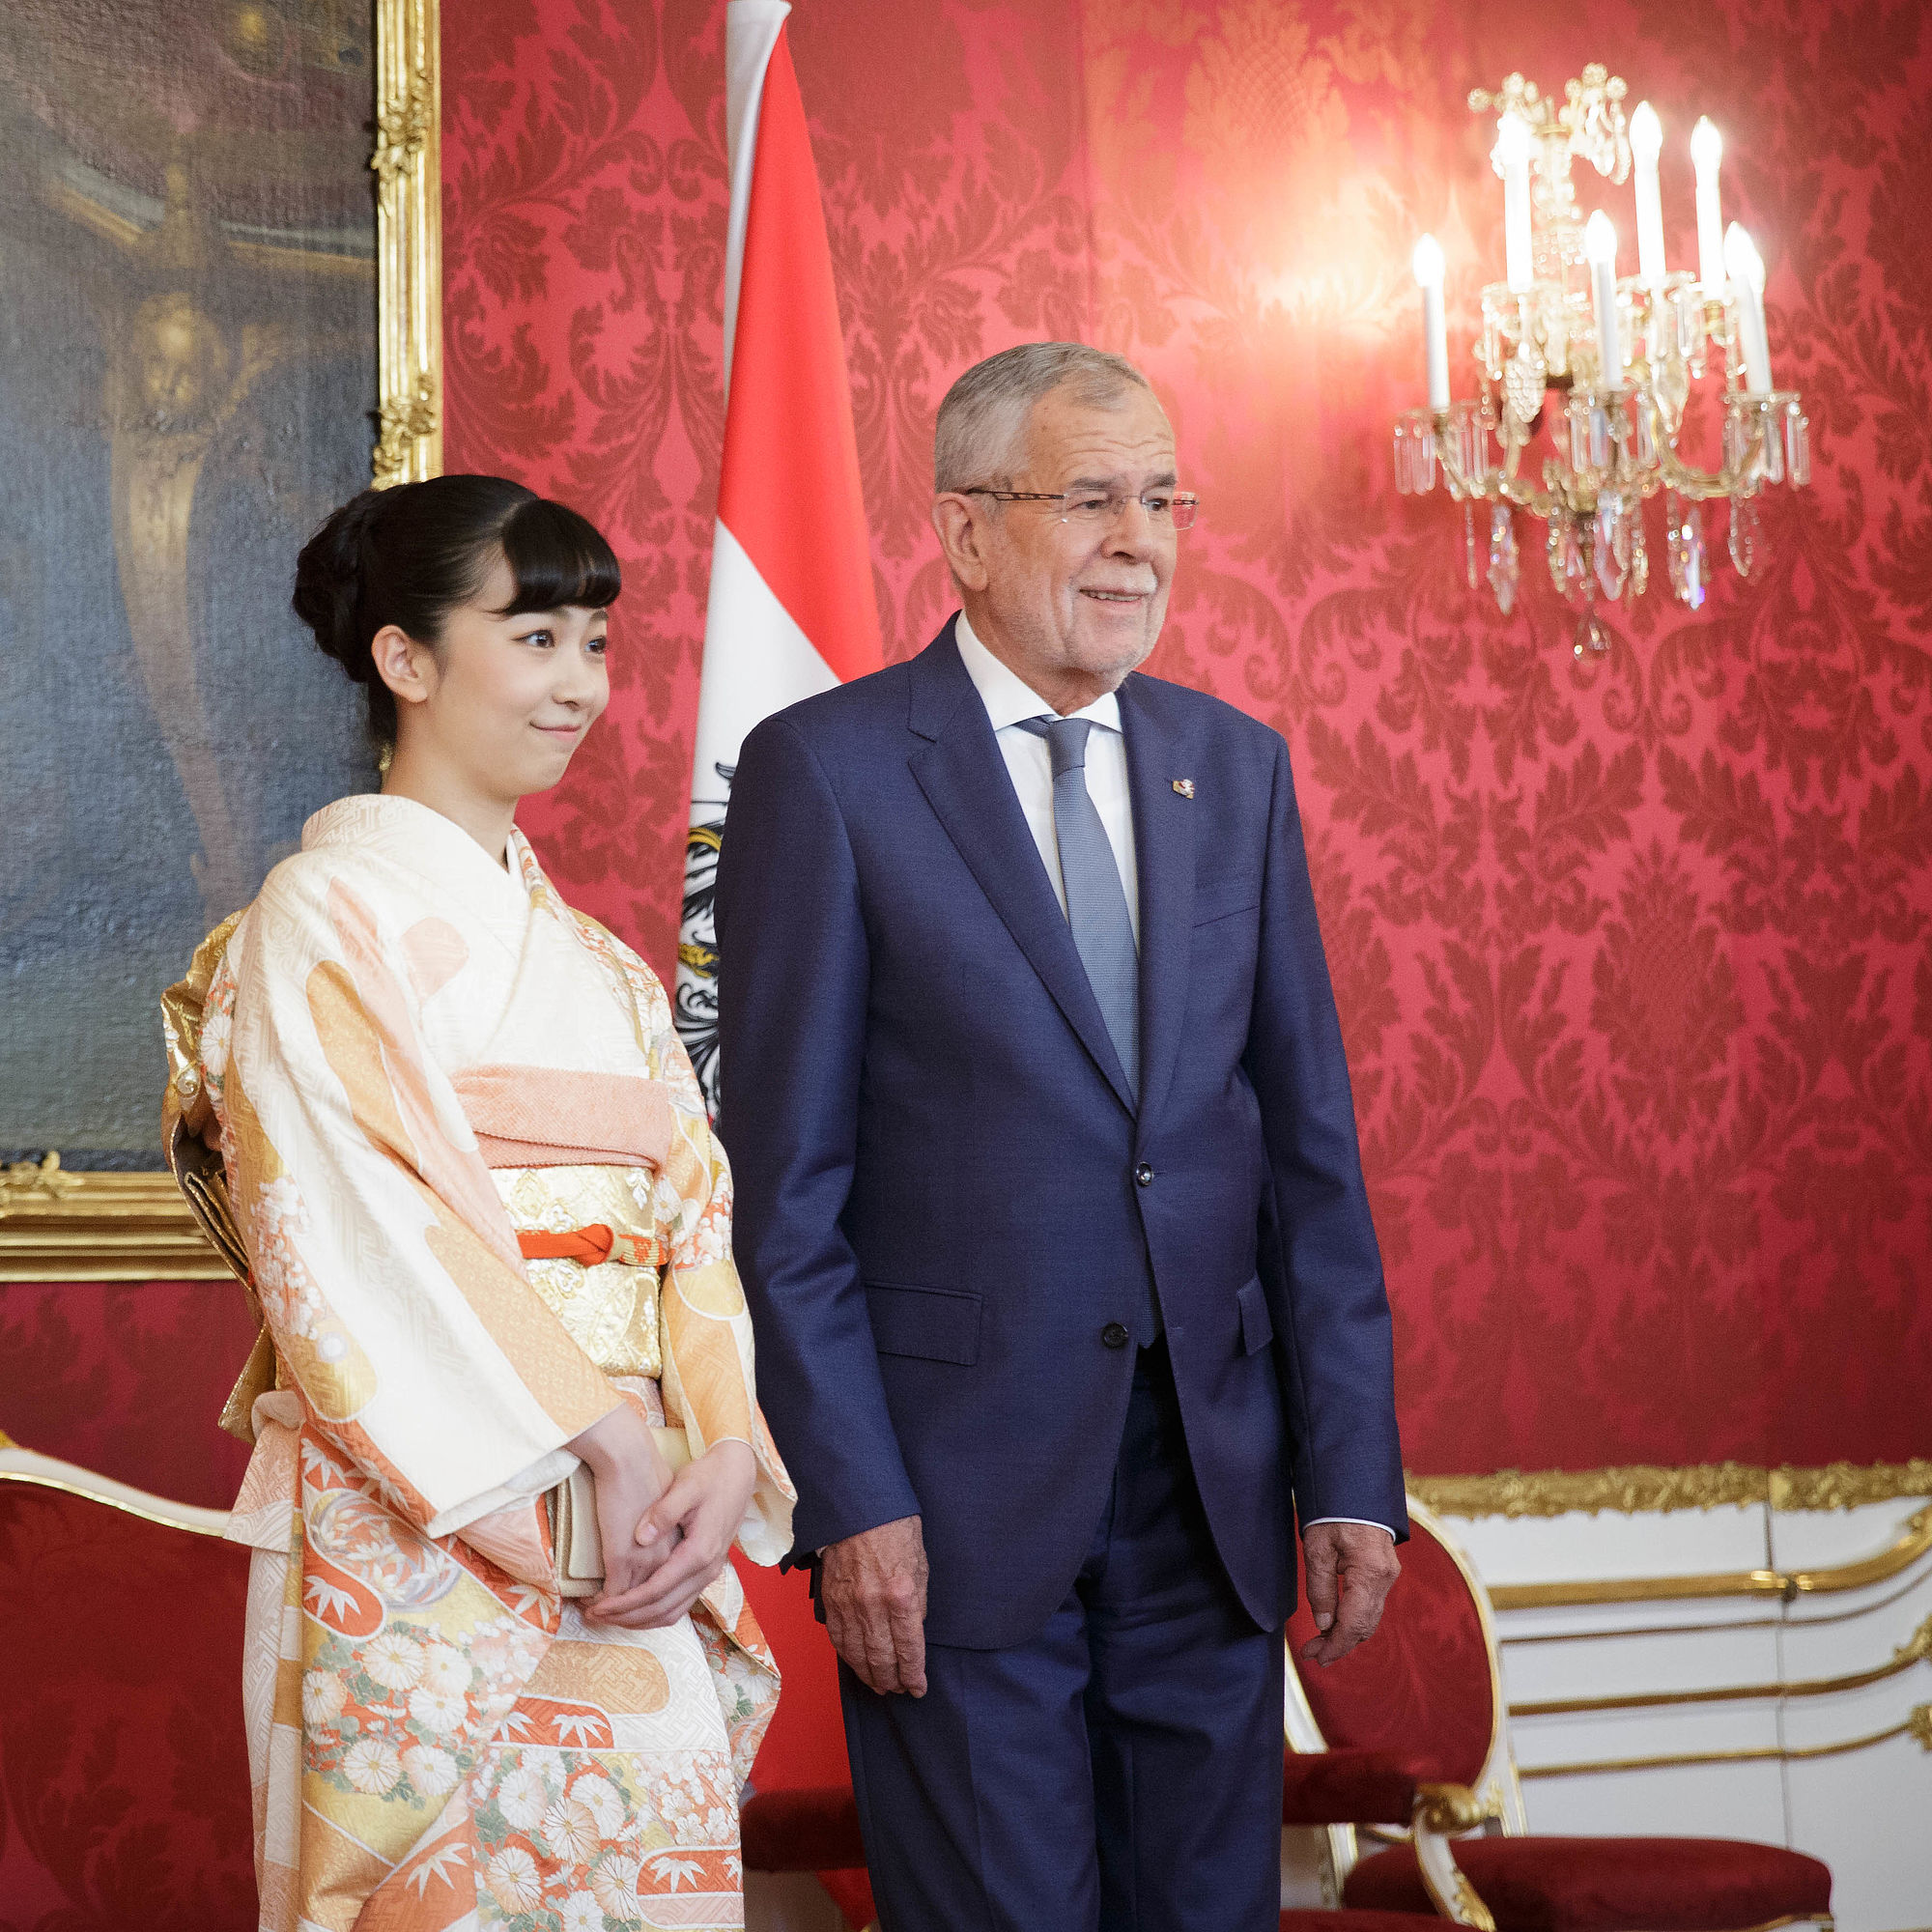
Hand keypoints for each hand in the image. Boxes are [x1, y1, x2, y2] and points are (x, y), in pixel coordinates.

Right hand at [567, 1404, 675, 1601]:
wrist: (628, 1458)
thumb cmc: (643, 1474)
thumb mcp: (664, 1505)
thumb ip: (662, 1529)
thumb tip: (648, 1542)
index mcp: (678, 1545)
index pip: (666, 1588)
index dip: (646, 1603)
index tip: (626, 1607)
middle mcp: (665, 1557)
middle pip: (650, 1603)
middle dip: (626, 1616)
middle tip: (604, 1616)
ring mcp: (645, 1559)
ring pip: (630, 1603)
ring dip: (610, 1613)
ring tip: (591, 1612)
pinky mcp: (622, 1557)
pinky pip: (612, 1595)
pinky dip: (599, 1603)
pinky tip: (586, 1601)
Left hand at [584, 1441, 758, 1628]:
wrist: (738, 1473)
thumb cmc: (709, 1477)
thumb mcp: (686, 1486)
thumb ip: (664, 1512)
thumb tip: (641, 1537)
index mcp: (699, 1552)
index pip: (656, 1590)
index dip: (626, 1603)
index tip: (599, 1606)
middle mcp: (706, 1570)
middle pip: (663, 1609)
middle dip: (627, 1617)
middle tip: (596, 1615)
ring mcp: (708, 1573)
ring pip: (673, 1613)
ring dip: (641, 1620)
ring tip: (610, 1616)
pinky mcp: (706, 1571)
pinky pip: (680, 1604)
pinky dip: (655, 1613)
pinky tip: (635, 1608)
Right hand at [821, 1515, 927, 1696]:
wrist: (860, 1508)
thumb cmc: (896, 1532)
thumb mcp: (921, 1567)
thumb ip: (917, 1604)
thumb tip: (913, 1633)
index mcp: (901, 1595)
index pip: (909, 1649)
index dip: (914, 1674)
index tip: (918, 1688)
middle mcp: (873, 1605)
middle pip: (882, 1658)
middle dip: (892, 1680)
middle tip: (899, 1690)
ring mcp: (848, 1604)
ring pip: (857, 1654)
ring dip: (869, 1675)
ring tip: (879, 1686)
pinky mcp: (830, 1599)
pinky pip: (837, 1638)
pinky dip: (847, 1656)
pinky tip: (856, 1664)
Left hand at [1299, 1521, 1399, 1667]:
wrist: (1355, 1487)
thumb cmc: (1333, 1512)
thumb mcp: (1317, 1548)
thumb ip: (1320, 1588)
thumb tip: (1323, 1624)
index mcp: (1370, 1571)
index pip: (1354, 1622)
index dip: (1335, 1645)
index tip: (1316, 1657)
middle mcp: (1385, 1577)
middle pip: (1364, 1625)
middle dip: (1338, 1644)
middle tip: (1312, 1654)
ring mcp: (1389, 1575)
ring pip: (1369, 1618)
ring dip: (1346, 1634)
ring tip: (1320, 1644)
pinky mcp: (1385, 1572)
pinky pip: (1371, 1605)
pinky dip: (1354, 1620)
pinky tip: (1336, 1625)